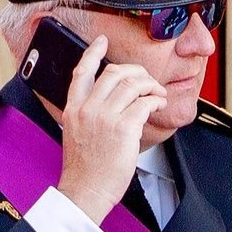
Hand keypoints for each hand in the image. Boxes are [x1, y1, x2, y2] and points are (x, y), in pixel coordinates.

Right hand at [55, 34, 167, 222]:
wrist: (86, 191)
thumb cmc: (85, 169)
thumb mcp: (77, 134)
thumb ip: (88, 115)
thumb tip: (110, 102)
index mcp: (73, 109)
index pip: (80, 72)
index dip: (92, 53)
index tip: (102, 41)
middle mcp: (87, 109)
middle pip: (114, 73)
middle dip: (136, 72)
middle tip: (148, 81)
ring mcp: (105, 117)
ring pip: (132, 84)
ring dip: (150, 86)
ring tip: (158, 95)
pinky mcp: (123, 128)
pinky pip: (144, 103)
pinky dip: (155, 101)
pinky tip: (158, 106)